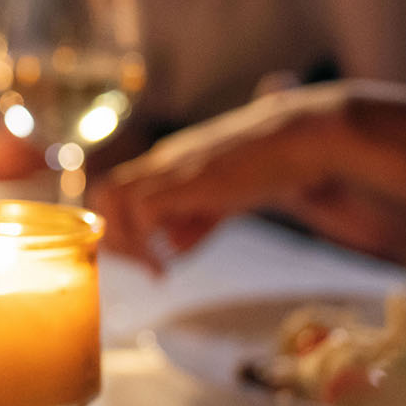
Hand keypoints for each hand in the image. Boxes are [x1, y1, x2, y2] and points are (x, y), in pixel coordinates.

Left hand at [94, 82, 405, 269]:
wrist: (302, 139)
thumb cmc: (272, 166)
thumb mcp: (225, 199)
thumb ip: (196, 223)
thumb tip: (170, 250)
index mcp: (167, 163)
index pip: (116, 191)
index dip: (120, 228)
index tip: (144, 260)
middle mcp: (161, 162)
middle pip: (103, 194)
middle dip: (114, 237)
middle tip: (145, 265)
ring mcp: (171, 167)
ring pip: (112, 199)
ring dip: (126, 240)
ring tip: (155, 267)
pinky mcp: (186, 179)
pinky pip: (143, 211)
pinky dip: (147, 241)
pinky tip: (168, 263)